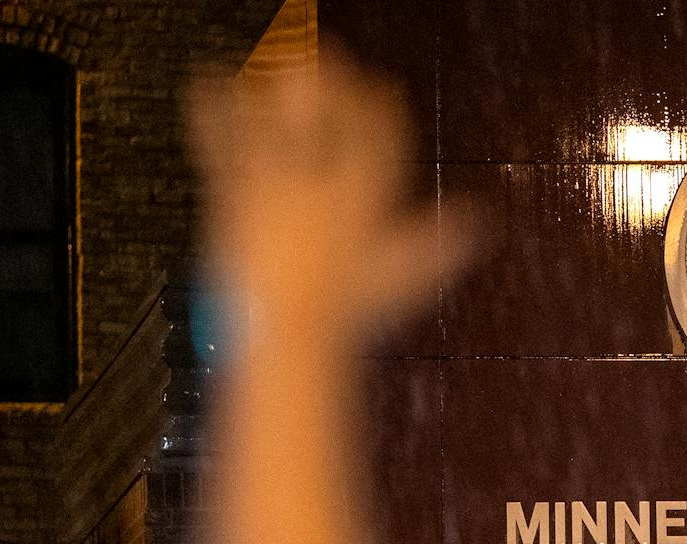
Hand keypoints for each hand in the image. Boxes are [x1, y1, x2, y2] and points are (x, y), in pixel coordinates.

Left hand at [187, 59, 475, 339]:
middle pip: (330, 107)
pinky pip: (222, 140)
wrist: (289, 338)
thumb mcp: (405, 280)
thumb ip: (441, 245)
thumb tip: (480, 221)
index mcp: (367, 198)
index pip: (380, 129)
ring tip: (274, 71)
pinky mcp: (234, 196)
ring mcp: (276, 187)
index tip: (377, 90)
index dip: (380, 103)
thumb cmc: (350, 315)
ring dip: (274, 86)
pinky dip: (214, 109)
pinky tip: (207, 86)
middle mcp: (323, 183)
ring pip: (275, 115)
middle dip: (332, 80)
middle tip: (328, 62)